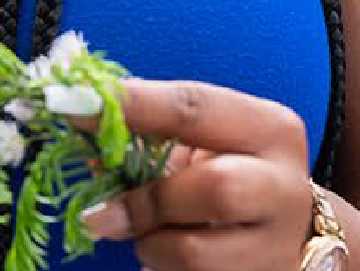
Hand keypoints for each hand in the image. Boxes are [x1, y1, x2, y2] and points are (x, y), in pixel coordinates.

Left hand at [76, 78, 316, 270]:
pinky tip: (168, 258)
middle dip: (147, 201)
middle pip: (215, 188)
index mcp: (269, 129)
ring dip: (151, 245)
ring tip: (148, 236)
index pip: (194, 107)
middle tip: (100, 214)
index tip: (75, 105)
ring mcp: (277, 244)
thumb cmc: (234, 176)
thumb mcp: (203, 146)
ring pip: (195, 250)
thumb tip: (82, 128)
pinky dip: (161, 269)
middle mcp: (283, 185)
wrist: (285, 235)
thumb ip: (151, 138)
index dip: (129, 105)